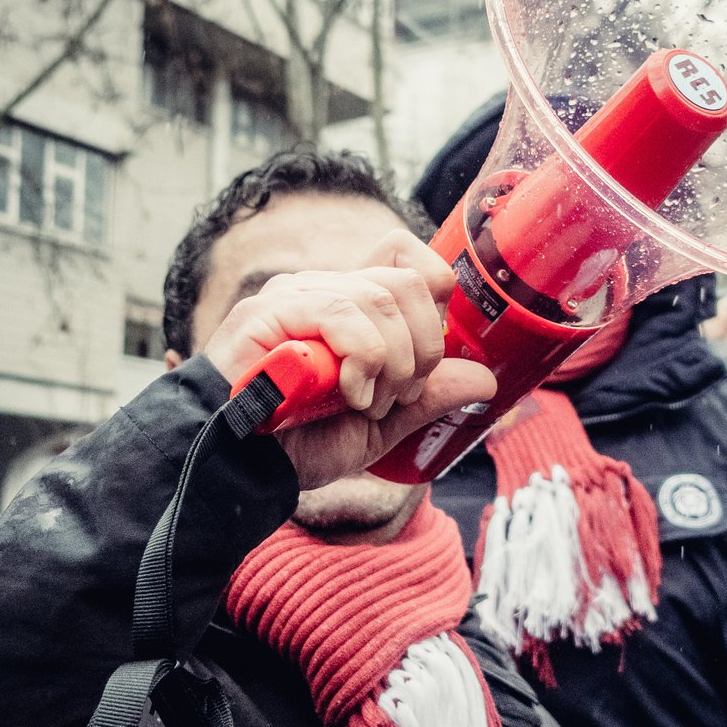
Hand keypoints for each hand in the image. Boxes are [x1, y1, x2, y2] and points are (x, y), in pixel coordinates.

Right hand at [203, 229, 495, 488]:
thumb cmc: (298, 444)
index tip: (428, 360)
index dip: (435, 295)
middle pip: (408, 281)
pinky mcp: (271, 311)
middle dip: (423, 350)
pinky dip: (363, 359)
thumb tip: (486, 381)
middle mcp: (325, 289)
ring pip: (382, 298)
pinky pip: (343, 313)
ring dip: (392, 363)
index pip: (407, 257)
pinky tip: (348, 393)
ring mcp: (297, 295)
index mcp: (351, 305)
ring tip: (366, 403)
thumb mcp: (380, 426)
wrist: (240, 468)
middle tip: (397, 397)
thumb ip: (427, 399)